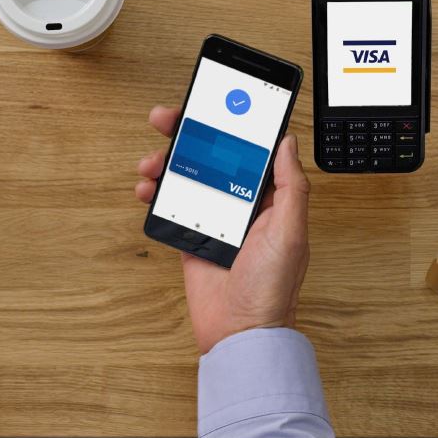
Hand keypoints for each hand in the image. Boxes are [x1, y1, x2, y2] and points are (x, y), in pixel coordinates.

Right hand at [135, 106, 310, 353]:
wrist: (240, 333)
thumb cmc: (272, 288)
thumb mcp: (291, 232)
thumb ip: (290, 186)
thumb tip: (288, 142)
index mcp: (271, 199)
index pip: (249, 151)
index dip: (231, 126)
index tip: (212, 104)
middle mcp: (242, 205)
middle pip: (212, 157)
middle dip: (188, 134)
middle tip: (166, 118)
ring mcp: (214, 220)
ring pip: (187, 177)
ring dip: (166, 161)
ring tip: (151, 161)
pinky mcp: (191, 237)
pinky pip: (170, 205)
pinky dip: (155, 192)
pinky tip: (147, 187)